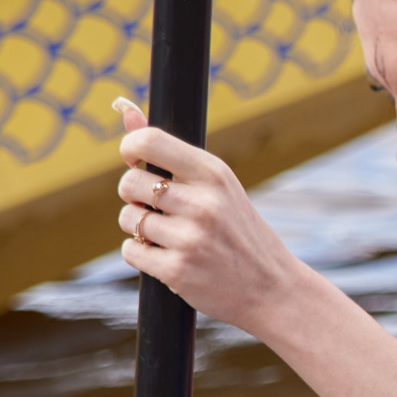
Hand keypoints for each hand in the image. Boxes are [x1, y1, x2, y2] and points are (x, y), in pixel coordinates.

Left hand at [113, 97, 310, 329]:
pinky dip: (141, 254)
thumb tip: (124, 108)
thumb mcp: (217, 185)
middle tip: (158, 208)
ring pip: (127, 219)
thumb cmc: (239, 231)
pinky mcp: (177, 271)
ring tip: (168, 236)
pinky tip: (167, 257)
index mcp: (214, 175)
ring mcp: (190, 239)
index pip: (149, 142)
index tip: (136, 163)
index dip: (131, 149)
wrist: (272, 287)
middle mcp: (202, 204)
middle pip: (129, 184)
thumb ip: (169, 151)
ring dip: (138, 228)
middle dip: (135, 196)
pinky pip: (131, 251)